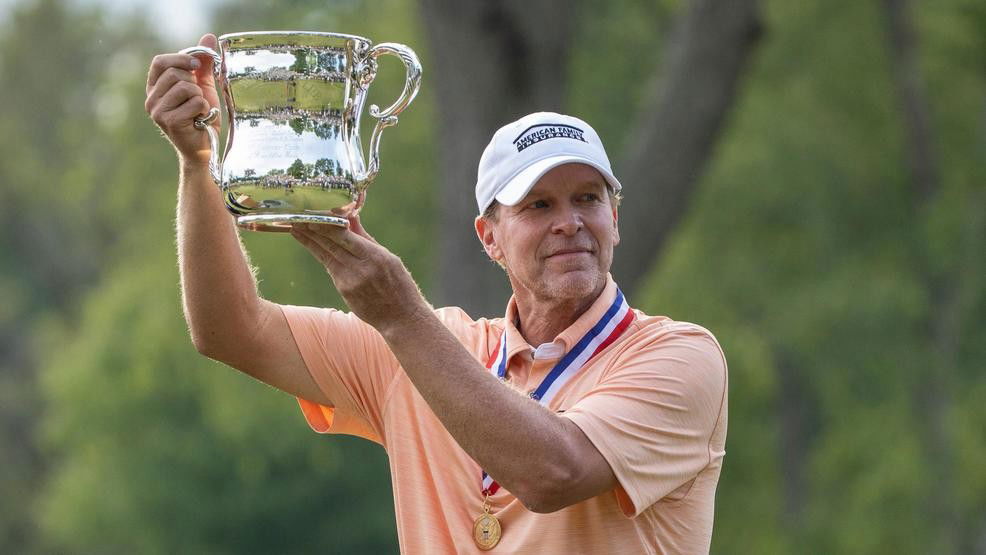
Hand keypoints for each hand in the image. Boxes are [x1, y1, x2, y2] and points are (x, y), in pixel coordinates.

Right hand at [145, 33, 220, 164]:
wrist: (204, 147)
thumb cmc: (201, 116)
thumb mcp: (202, 86)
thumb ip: (203, 63)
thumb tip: (208, 36)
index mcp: (155, 88)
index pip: (160, 62)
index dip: (180, 59)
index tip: (196, 66)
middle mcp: (151, 99)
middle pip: (176, 74)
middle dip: (195, 84)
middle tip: (197, 99)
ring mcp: (157, 111)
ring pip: (186, 87)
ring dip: (200, 98)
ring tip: (198, 111)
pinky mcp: (169, 121)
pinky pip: (195, 102)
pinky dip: (204, 109)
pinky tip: (200, 120)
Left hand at [290, 217, 429, 330]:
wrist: (401, 318)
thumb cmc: (399, 285)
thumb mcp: (389, 258)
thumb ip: (366, 239)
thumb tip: (351, 217)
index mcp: (375, 257)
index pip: (345, 237)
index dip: (326, 227)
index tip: (313, 216)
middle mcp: (360, 270)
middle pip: (331, 246)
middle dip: (312, 231)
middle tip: (296, 219)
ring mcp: (350, 282)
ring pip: (326, 257)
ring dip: (310, 242)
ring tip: (296, 230)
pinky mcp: (344, 291)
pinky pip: (331, 269)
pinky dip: (321, 255)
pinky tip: (312, 245)